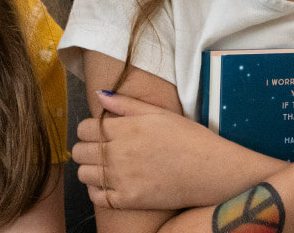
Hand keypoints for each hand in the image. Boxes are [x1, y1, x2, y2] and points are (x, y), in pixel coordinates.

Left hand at [72, 91, 240, 210]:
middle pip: (80, 150)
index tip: (98, 132)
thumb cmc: (190, 139)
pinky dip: (97, 190)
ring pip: (84, 173)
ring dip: (89, 168)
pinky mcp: (129, 200)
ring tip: (105, 166)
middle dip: (86, 147)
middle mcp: (119, 153)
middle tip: (101, 149)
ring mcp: (122, 178)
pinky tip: (110, 183)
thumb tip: (98, 94)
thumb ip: (126, 103)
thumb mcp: (159, 113)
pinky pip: (96, 196)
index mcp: (125, 128)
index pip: (84, 128)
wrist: (213, 171)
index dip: (88, 129)